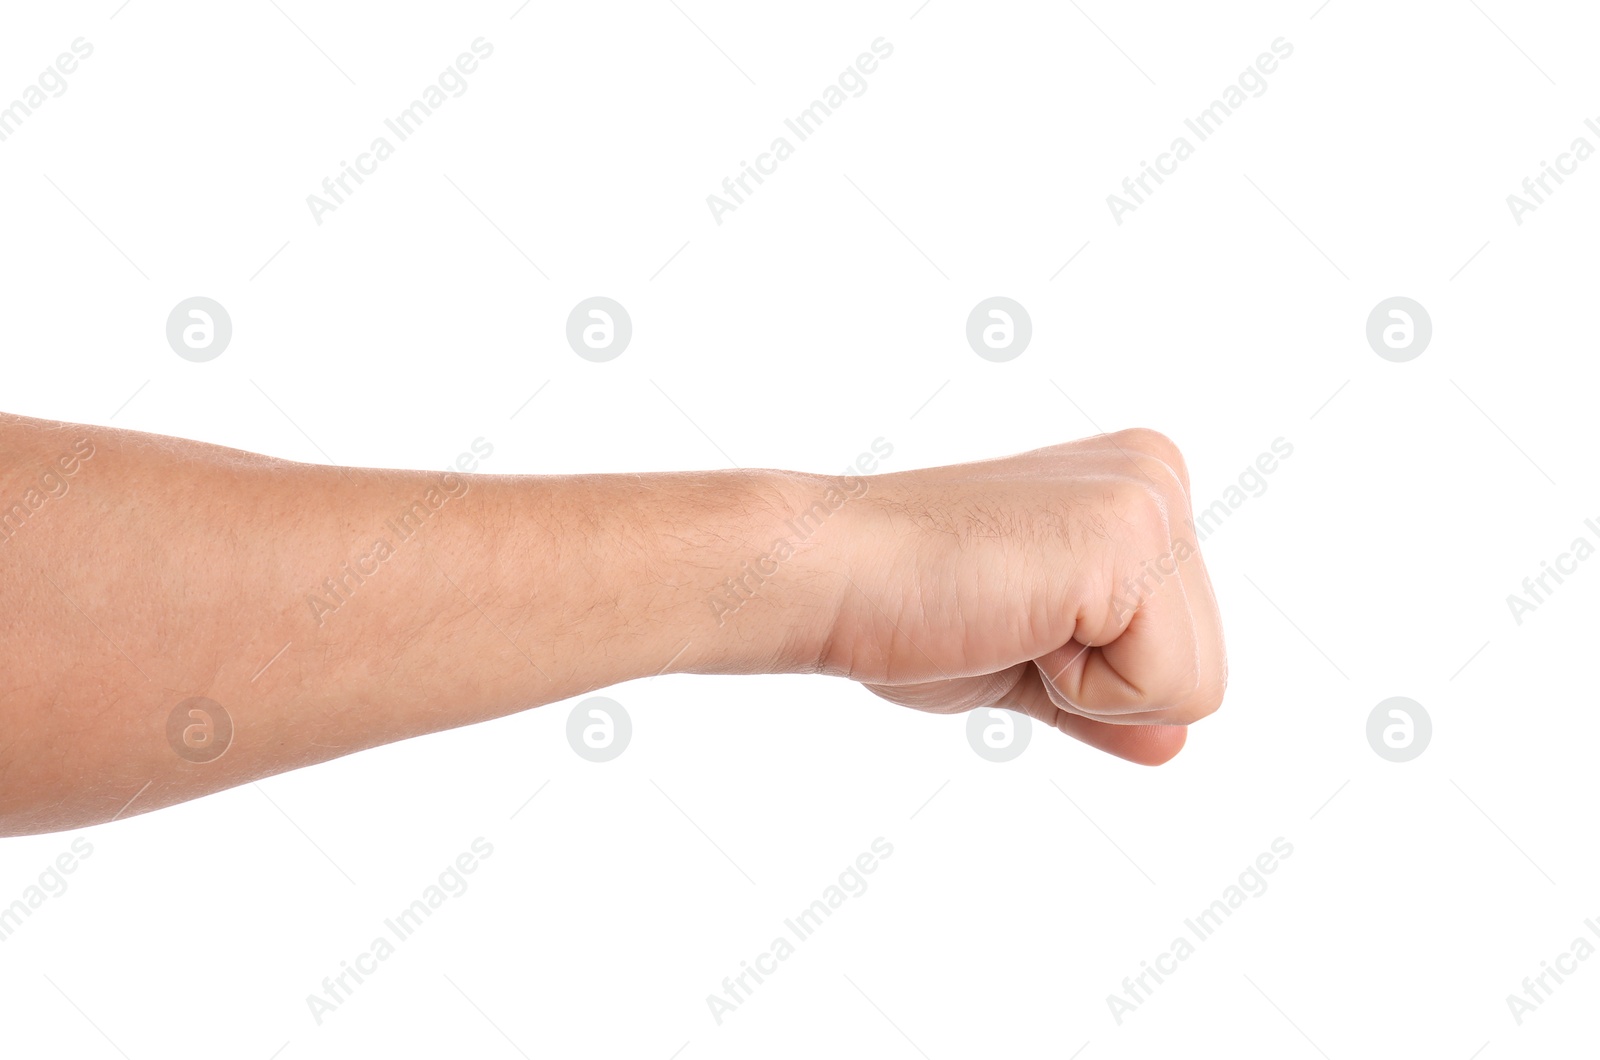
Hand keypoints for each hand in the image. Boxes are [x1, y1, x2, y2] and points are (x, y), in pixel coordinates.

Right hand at [816, 430, 1224, 764]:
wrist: (828, 577)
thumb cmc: (902, 610)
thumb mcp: (1026, 665)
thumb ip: (1105, 698)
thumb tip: (1174, 745)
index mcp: (1139, 489)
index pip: (1187, 651)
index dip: (1091, 679)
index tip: (1007, 614)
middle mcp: (1158, 475)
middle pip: (1206, 672)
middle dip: (1099, 688)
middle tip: (1005, 621)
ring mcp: (1149, 499)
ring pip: (1196, 685)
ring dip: (1087, 689)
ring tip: (1009, 616)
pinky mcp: (1130, 534)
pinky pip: (1166, 685)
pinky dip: (1081, 690)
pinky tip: (1015, 619)